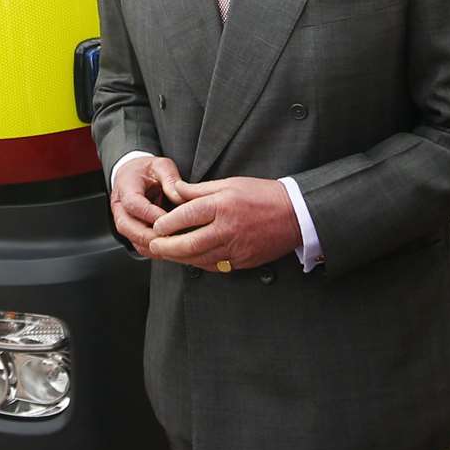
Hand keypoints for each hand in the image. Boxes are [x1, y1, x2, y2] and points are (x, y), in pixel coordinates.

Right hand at [110, 155, 180, 257]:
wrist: (134, 174)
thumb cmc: (147, 171)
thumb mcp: (161, 166)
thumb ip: (170, 179)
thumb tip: (180, 197)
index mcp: (125, 186)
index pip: (133, 204)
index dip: (150, 214)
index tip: (169, 219)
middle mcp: (119, 206)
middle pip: (126, 226)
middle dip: (149, 236)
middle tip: (170, 239)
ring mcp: (123, 220)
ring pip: (131, 239)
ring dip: (152, 246)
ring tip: (172, 247)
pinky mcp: (131, 232)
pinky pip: (139, 246)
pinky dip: (153, 251)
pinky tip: (169, 250)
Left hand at [148, 176, 300, 271]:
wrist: (296, 215)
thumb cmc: (263, 195)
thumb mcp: (230, 183)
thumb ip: (199, 190)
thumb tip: (175, 190)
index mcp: (222, 206)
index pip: (185, 216)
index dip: (166, 223)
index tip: (157, 225)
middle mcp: (227, 229)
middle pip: (187, 244)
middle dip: (166, 247)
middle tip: (154, 245)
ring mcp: (235, 248)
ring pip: (199, 259)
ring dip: (179, 258)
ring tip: (166, 254)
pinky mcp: (243, 261)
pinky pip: (214, 266)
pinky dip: (198, 263)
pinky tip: (190, 259)